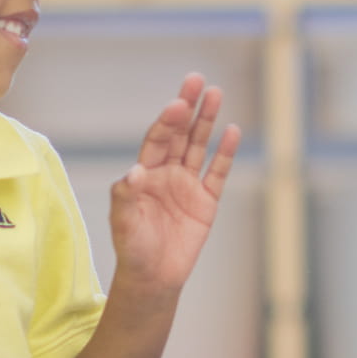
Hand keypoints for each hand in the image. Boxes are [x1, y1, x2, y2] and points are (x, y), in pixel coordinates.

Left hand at [109, 74, 240, 294]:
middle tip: (196, 80)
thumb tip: (134, 171)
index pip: (158, 139)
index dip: (167, 122)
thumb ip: (126, 196)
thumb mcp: (124, 223)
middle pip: (179, 133)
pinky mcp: (207, 202)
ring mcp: (188, 185)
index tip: (178, 104)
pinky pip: (218, 173)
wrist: (154, 278)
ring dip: (207, 121)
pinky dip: (225, 153)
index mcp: (145, 173)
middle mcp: (167, 173)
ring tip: (216, 93)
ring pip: (199, 146)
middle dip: (188, 108)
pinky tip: (232, 131)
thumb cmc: (133, 249)